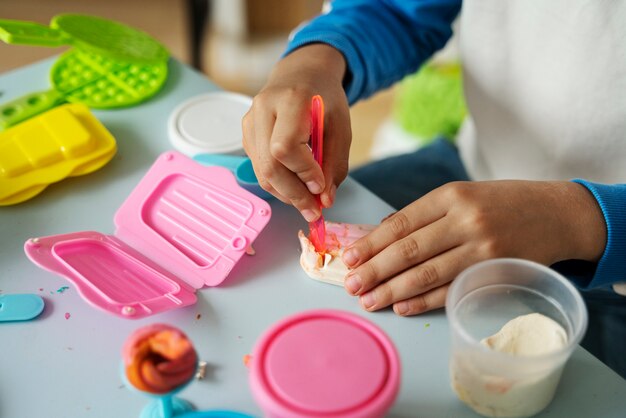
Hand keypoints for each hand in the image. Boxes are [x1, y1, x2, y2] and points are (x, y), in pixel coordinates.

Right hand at [242, 44, 351, 220]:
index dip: (302, 172)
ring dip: (286, 193)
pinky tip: (295, 185)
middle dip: (293, 194)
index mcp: (290, 99)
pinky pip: (259, 167)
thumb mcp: (340, 127)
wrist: (301, 75)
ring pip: (261, 171)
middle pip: (269, 165)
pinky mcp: (246, 134)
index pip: (285, 147)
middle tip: (313, 211)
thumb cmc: (324, 99)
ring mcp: (250, 121)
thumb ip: (335, 164)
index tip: (320, 186)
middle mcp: (262, 109)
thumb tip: (325, 200)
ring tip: (308, 201)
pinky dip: (278, 183)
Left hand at [342, 180, 606, 315]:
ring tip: (369, 301)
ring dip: (393, 291)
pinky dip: (423, 301)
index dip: (371, 243)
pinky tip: (402, 307)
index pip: (401, 223)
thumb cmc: (502, 204)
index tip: (349, 258)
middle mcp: (464, 220)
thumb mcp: (463, 196)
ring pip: (427, 273)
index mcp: (450, 196)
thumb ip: (425, 216)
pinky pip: (451, 291)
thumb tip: (381, 236)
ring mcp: (481, 247)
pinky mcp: (494, 271)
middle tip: (351, 285)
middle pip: (408, 250)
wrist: (556, 214)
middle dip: (375, 270)